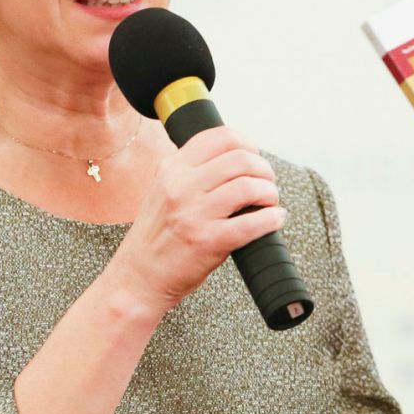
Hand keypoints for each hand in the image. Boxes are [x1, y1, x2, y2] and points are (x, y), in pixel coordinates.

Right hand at [106, 126, 284, 320]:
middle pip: (240, 159)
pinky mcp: (207, 241)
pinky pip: (251, 223)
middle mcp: (180, 185)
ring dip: (269, 193)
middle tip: (267, 183)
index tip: (256, 156)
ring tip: (270, 202)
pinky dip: (270, 220)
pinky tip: (274, 220)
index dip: (248, 143)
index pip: (219, 136)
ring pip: (248, 187)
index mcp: (171, 168)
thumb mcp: (163, 191)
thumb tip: (234, 159)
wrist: (139, 277)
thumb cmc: (157, 238)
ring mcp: (193, 213)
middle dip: (264, 170)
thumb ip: (190, 173)